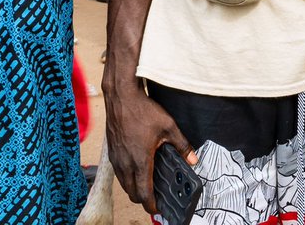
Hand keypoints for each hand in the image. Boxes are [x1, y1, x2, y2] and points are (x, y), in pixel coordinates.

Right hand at [106, 80, 194, 213]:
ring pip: (123, 184)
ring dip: (133, 188)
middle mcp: (125, 164)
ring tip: (146, 182)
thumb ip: (182, 145)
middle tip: (155, 195)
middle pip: (132, 193)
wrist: (121, 97)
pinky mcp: (111, 152)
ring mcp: (116, 159)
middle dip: (143, 198)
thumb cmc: (143, 110)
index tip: (158, 208)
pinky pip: (118, 173)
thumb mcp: (168, 126)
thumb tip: (193, 159)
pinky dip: (126, 177)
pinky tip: (135, 167)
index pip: (144, 193)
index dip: (151, 205)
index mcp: (140, 161)